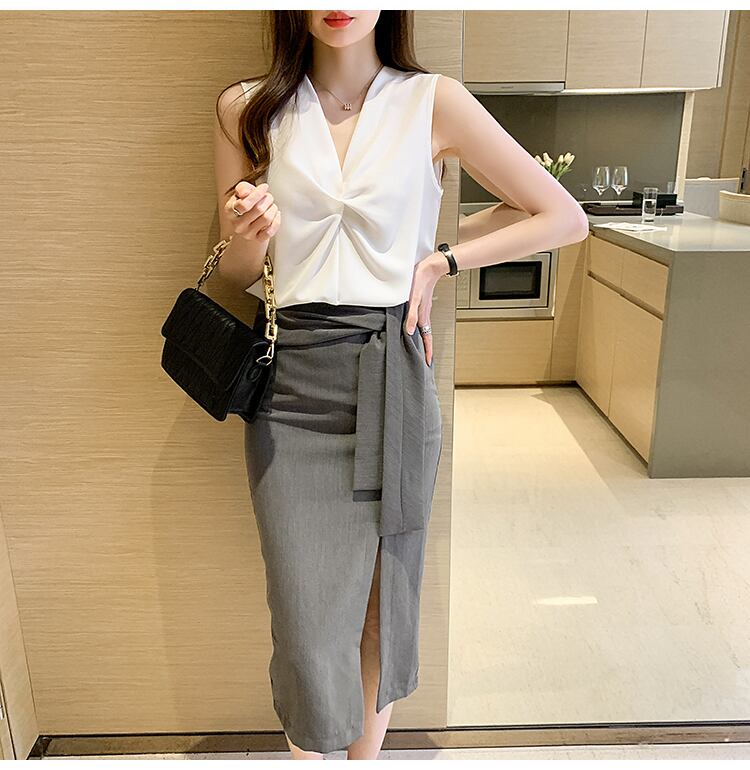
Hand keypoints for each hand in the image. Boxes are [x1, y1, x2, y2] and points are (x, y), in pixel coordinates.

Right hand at [226, 181, 280, 244]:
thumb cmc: (245, 207)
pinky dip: (276, 220)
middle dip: (267, 199)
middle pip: (258, 209)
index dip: (257, 193)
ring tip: (272, 205)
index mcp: (230, 211)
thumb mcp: (240, 194)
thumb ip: (242, 188)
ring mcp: (248, 234)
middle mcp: (237, 224)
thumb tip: (245, 193)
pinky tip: (276, 215)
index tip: (264, 187)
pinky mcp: (258, 240)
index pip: (244, 204)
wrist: (247, 226)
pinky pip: (270, 231)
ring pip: (266, 218)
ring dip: (273, 208)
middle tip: (269, 197)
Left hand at [404, 252, 444, 366]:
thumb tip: (408, 331)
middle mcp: (424, 315)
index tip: (428, 362)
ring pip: (424, 329)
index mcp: (424, 316)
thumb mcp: (413, 299)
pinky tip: (414, 327)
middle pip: (426, 336)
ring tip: (420, 348)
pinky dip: (419, 328)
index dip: (427, 351)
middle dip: (426, 348)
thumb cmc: (421, 281)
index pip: (427, 338)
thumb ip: (411, 315)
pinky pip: (421, 321)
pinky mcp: (421, 304)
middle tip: (425, 359)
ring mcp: (424, 310)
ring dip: (423, 340)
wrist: (430, 267)